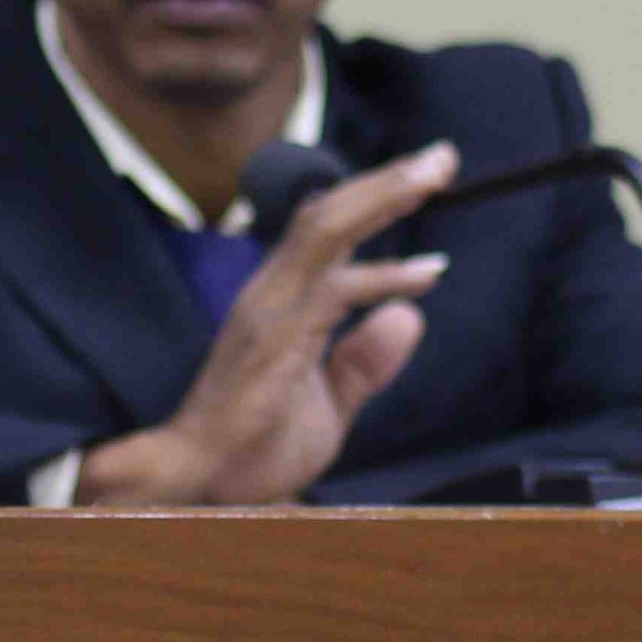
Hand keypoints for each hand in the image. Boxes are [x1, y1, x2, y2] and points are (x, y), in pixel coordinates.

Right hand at [76, 142, 461, 504]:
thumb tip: (408, 317)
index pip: (323, 227)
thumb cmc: (255, 446)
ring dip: (383, 197)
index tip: (423, 179)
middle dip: (387, 180)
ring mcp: (270, 309)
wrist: (199, 484)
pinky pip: (333, 290)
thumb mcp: (327, 405)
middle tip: (442, 156)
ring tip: (433, 174)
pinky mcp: (277, 338)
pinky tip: (428, 274)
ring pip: (326, 230)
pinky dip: (383, 275)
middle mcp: (271, 291)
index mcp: (279, 298)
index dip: (372, 197)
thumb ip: (364, 362)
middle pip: (328, 213)